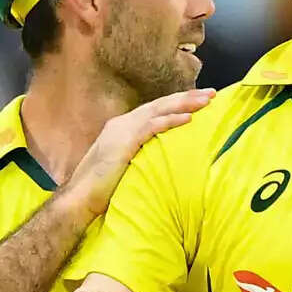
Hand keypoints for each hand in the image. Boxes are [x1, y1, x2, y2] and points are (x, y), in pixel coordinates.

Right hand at [57, 89, 214, 219]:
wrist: (79, 199)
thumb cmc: (101, 190)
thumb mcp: (124, 167)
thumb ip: (140, 156)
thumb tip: (162, 159)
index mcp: (121, 128)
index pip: (154, 111)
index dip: (176, 104)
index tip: (199, 101)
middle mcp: (121, 124)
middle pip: (159, 105)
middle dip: (187, 97)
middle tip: (212, 93)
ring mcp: (121, 130)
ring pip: (158, 110)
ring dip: (184, 104)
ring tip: (207, 100)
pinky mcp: (123, 142)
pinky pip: (152, 127)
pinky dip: (171, 121)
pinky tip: (189, 118)